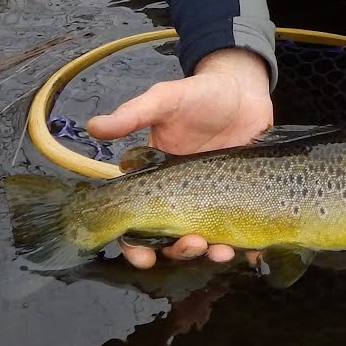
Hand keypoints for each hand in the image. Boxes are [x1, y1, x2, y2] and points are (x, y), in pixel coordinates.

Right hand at [88, 47, 272, 269]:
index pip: (138, 222)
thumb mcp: (166, 100)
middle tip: (193, 244)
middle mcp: (183, 195)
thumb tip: (92, 126)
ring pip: (207, 238)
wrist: (244, 87)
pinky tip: (253, 252)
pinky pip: (243, 227)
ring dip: (211, 252)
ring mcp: (214, 198)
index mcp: (156, 179)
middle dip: (179, 250)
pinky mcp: (243, 196)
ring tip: (222, 251)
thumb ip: (134, 114)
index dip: (135, 245)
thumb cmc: (200, 94)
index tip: (144, 257)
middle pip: (172, 238)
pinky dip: (247, 245)